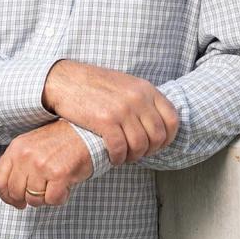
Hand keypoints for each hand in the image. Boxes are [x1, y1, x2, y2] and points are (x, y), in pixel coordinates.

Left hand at [0, 120, 92, 209]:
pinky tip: (65, 186)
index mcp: (17, 148)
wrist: (87, 131)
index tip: (15, 201)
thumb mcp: (31, 144)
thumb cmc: (61, 140)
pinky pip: (52, 200)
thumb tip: (10, 191)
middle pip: (16, 193)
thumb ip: (18, 163)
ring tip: (55, 184)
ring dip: (46, 197)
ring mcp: (42, 165)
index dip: (6, 196)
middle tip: (40, 193)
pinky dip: (60, 197)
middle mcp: (26, 156)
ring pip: (34, 200)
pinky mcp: (59, 174)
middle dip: (27, 198)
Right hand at [41, 60, 178, 164]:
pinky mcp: (105, 121)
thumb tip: (159, 122)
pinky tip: (112, 157)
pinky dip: (118, 158)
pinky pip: (120, 148)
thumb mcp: (128, 84)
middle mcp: (138, 99)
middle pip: (158, 136)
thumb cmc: (97, 84)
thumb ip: (144, 100)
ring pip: (140, 145)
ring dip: (133, 156)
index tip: (157, 145)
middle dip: (149, 151)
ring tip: (124, 157)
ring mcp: (123, 110)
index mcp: (147, 89)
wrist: (67, 80)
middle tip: (138, 153)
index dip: (168, 138)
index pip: (173, 119)